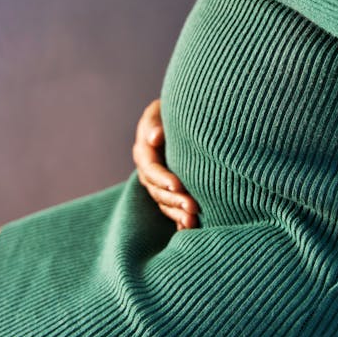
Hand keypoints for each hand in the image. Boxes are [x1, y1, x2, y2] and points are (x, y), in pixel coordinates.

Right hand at [133, 98, 199, 229]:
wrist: (183, 116)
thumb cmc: (173, 108)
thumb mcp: (161, 109)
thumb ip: (156, 122)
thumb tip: (154, 137)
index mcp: (144, 149)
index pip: (151, 167)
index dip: (162, 177)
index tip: (178, 184)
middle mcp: (147, 169)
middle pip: (156, 189)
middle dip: (173, 199)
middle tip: (192, 206)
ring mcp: (156, 182)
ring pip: (163, 201)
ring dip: (177, 212)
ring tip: (193, 220)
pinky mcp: (167, 190)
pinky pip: (170, 208)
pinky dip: (179, 219)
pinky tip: (190, 228)